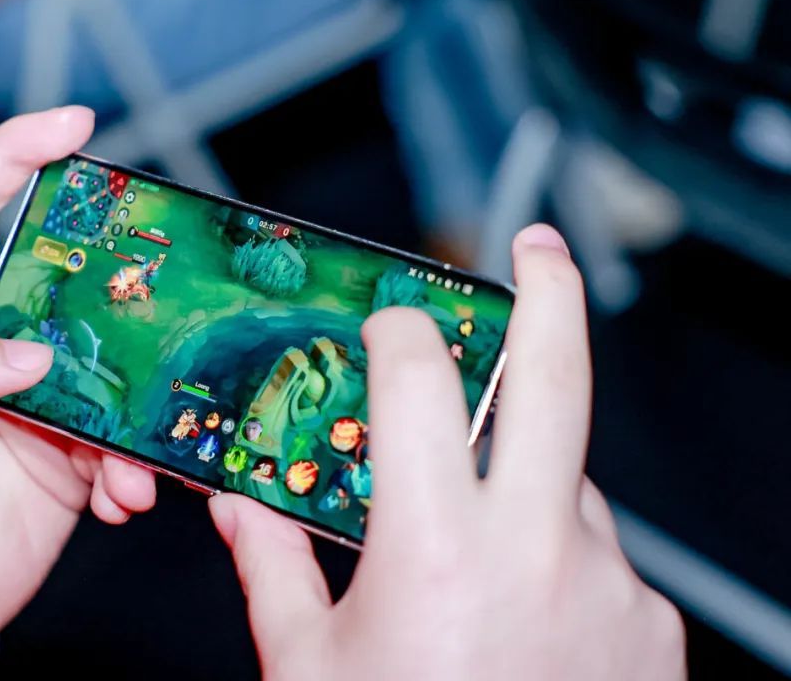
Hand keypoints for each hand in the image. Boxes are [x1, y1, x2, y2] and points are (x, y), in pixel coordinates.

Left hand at [0, 108, 155, 647]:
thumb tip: (35, 352)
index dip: (15, 151)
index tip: (74, 125)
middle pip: (64, 271)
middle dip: (116, 269)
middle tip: (163, 277)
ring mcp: (37, 398)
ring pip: (113, 359)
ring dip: (140, 401)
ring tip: (132, 458)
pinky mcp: (71, 452)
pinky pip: (125, 436)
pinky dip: (138, 466)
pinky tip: (127, 498)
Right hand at [209, 225, 685, 679]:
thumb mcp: (309, 668)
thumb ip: (272, 566)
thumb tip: (237, 504)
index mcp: (434, 551)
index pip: (415, 381)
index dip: (395, 334)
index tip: (386, 327)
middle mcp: (536, 552)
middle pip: (555, 378)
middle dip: (550, 293)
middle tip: (539, 247)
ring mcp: (608, 587)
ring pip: (565, 485)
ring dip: (520, 482)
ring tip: (473, 552)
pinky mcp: (650, 627)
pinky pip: (595, 555)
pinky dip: (553, 556)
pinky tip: (516, 613)